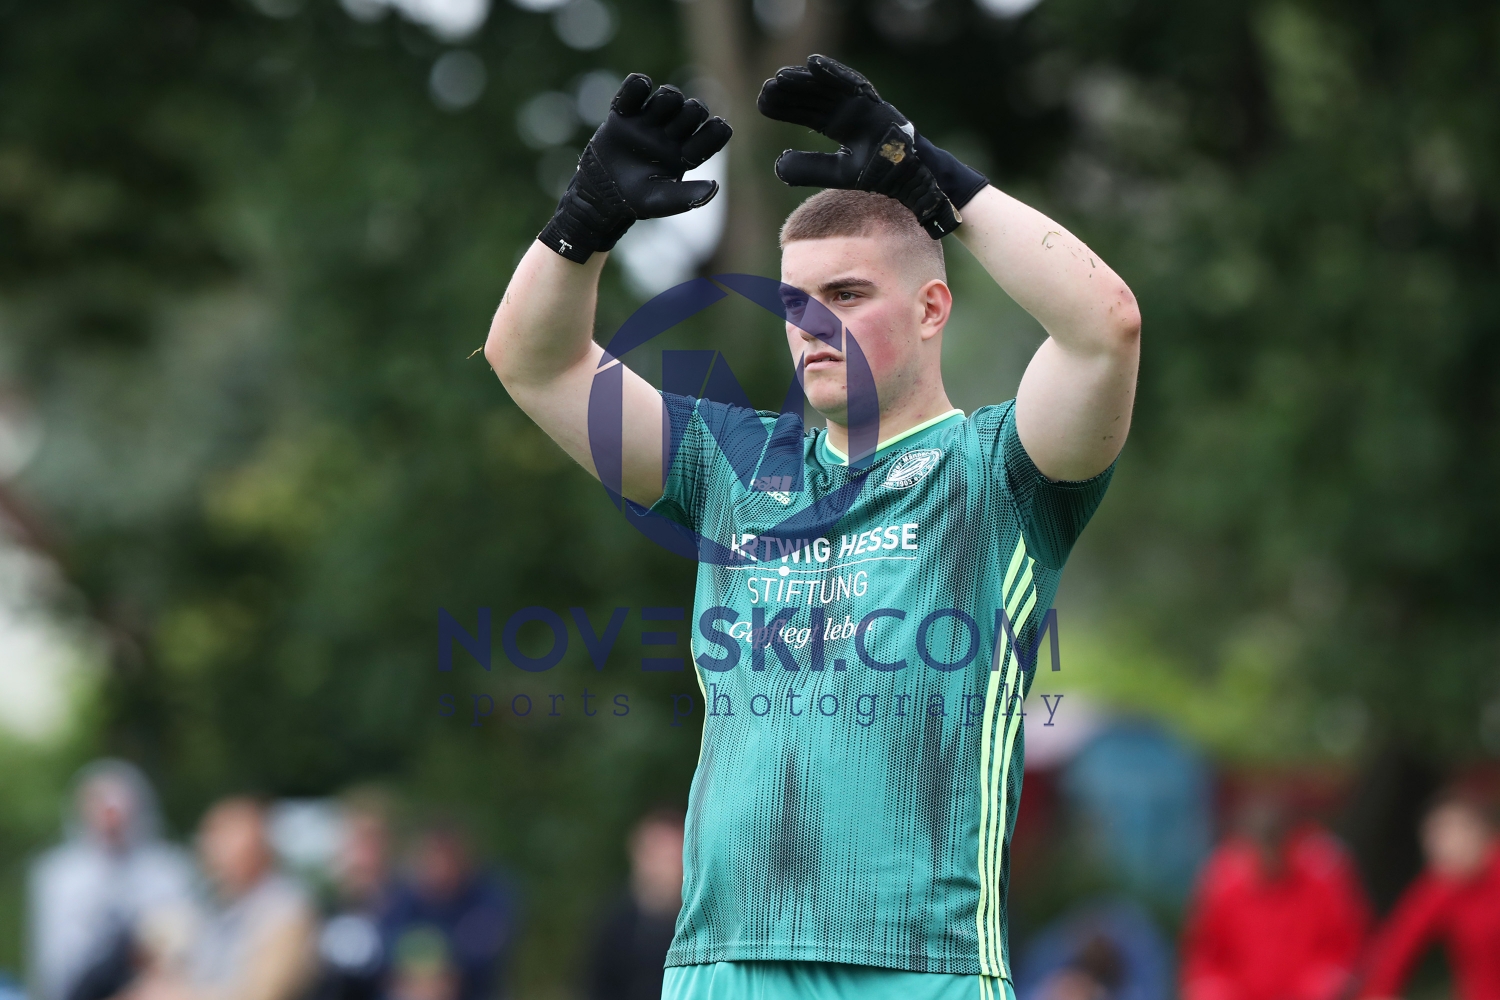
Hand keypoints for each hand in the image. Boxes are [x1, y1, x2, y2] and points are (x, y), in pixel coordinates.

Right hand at [539, 75, 731, 262]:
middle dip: (690, 113)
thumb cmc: (635, 198)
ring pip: (670, 95)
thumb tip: (714, 186)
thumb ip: (687, 196)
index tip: (711, 131)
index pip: (715, 133)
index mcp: (688, 153)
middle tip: (671, 131)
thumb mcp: (660, 201)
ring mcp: (650, 120)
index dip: (716, 131)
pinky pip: (636, 87)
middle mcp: (674, 133)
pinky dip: (637, 85)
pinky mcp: (626, 110)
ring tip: (650, 117)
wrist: (600, 192)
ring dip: (667, 99)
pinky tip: (634, 95)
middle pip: (696, 109)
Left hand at [757, 55, 985, 237]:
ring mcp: (862, 104)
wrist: (913, 176)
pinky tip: (812, 65)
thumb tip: (778, 165)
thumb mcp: (839, 173)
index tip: (762, 104)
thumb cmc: (881, 173)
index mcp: (840, 126)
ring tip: (780, 78)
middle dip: (790, 91)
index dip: (786, 108)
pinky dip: (832, 72)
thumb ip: (811, 168)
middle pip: (814, 96)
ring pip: (827, 87)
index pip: (808, 112)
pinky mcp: (874, 101)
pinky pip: (851, 82)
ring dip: (804, 80)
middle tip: (765, 89)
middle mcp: (849, 111)